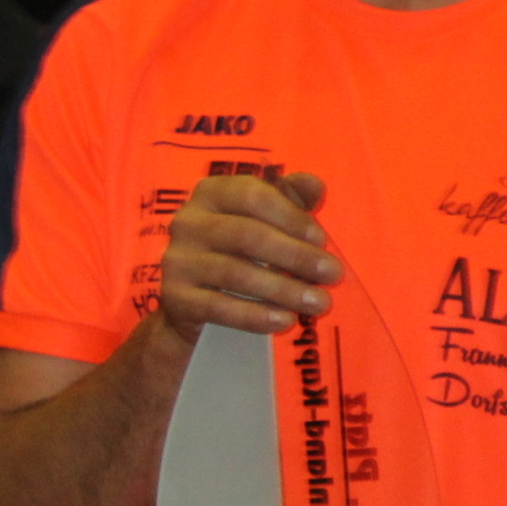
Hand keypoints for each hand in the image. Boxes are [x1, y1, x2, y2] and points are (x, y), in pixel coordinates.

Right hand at [158, 171, 340, 342]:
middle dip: (296, 255)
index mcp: (210, 194)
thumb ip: (289, 199)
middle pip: (246, 235)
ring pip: (235, 273)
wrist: (194, 305)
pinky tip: (284, 321)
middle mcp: (187, 222)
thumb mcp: (265, 220)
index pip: (251, 196)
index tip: (321, 239)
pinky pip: (218, 306)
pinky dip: (255, 316)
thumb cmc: (239, 252)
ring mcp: (176, 259)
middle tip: (332, 275)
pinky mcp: (174, 296)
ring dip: (284, 289)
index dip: (291, 216)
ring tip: (318, 303)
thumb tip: (314, 185)